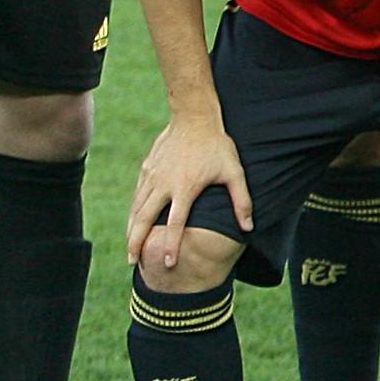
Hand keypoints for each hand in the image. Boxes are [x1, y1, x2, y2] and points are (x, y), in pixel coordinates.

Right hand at [127, 115, 248, 268]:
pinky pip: (137, 195)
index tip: (168, 263)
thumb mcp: (234, 172)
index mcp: (185, 188)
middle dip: (136, 242)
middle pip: (144, 219)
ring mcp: (152, 176)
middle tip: (132, 262)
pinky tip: (133, 222)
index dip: (170, 245)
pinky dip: (133, 211)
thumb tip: (249, 227)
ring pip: (136, 208)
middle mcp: (164, 184)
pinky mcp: (146, 169)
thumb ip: (242, 201)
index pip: (175, 224)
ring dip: (131, 230)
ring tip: (130, 249)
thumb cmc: (218, 146)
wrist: (194, 117)